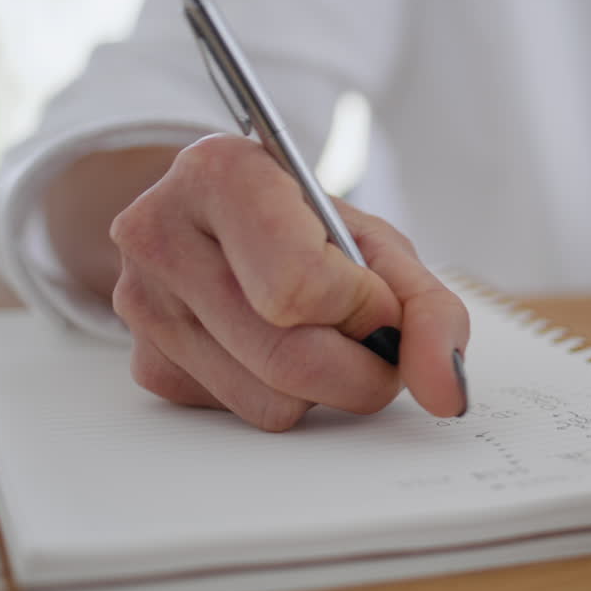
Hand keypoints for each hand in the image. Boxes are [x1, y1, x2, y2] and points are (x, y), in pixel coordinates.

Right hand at [107, 134, 468, 429]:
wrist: (218, 220)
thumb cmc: (303, 225)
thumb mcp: (372, 240)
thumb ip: (425, 305)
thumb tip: (447, 391)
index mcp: (219, 174)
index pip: (299, 285)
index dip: (362, 308)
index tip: (376, 299)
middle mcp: (161, 234)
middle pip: (287, 358)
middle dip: (361, 370)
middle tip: (377, 347)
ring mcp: (144, 305)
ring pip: (270, 404)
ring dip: (324, 389)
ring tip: (322, 337)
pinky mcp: (146, 363)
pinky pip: (242, 416)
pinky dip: (283, 396)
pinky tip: (276, 349)